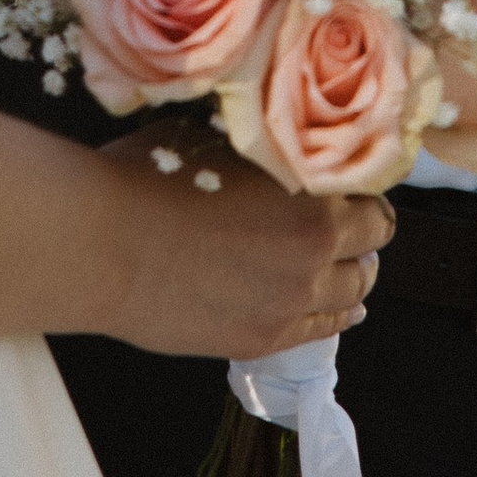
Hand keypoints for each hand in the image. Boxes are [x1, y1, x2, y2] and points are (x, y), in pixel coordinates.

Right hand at [99, 131, 392, 360]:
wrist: (101, 244)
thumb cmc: (148, 177)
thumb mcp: (217, 136)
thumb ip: (264, 148)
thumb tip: (280, 143)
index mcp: (312, 193)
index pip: (372, 192)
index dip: (359, 185)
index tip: (346, 182)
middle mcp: (314, 251)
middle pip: (374, 244)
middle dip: (364, 231)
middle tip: (348, 222)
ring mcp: (289, 302)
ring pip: (354, 292)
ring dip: (350, 274)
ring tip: (339, 264)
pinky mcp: (260, 340)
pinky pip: (319, 331)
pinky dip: (330, 314)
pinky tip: (328, 306)